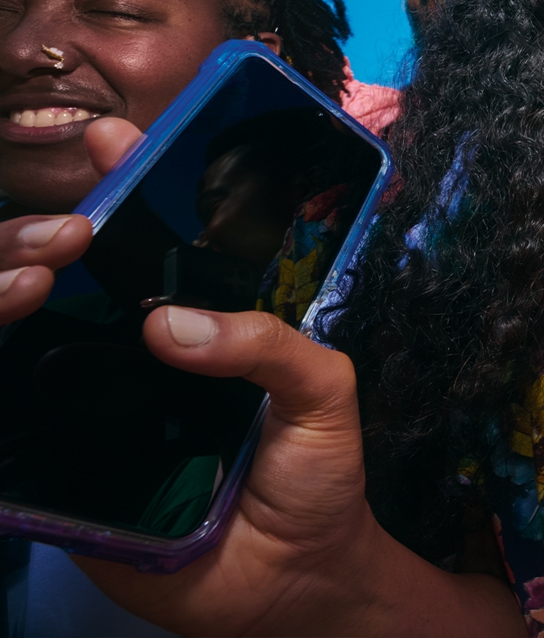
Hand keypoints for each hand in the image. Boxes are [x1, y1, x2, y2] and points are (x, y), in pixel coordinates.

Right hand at [8, 118, 518, 633]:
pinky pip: (25, 436)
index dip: (132, 193)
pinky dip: (10, 396)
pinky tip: (2, 342)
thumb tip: (169, 325)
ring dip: (21, 303)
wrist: (294, 587)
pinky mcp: (67, 480)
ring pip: (43, 351)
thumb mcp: (324, 393)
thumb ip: (273, 345)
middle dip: (60, 238)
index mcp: (203, 334)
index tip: (110, 144)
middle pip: (85, 288)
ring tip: (28, 276)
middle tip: (66, 218)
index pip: (157, 251)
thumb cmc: (317, 480)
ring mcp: (97, 420)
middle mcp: (140, 366)